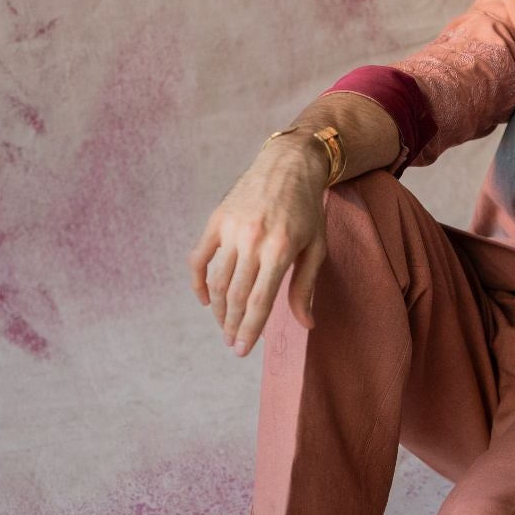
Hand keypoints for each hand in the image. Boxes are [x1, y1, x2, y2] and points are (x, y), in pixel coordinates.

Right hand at [187, 137, 330, 354]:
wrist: (288, 164)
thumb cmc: (307, 209)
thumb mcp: (316, 247)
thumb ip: (306, 286)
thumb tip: (306, 324)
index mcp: (280, 249)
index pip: (259, 301)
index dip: (249, 329)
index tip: (242, 350)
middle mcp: (253, 240)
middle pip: (236, 296)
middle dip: (232, 325)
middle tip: (232, 344)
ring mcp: (231, 229)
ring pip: (217, 281)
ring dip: (218, 310)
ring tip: (224, 326)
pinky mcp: (216, 220)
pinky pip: (199, 258)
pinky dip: (198, 282)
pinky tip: (205, 300)